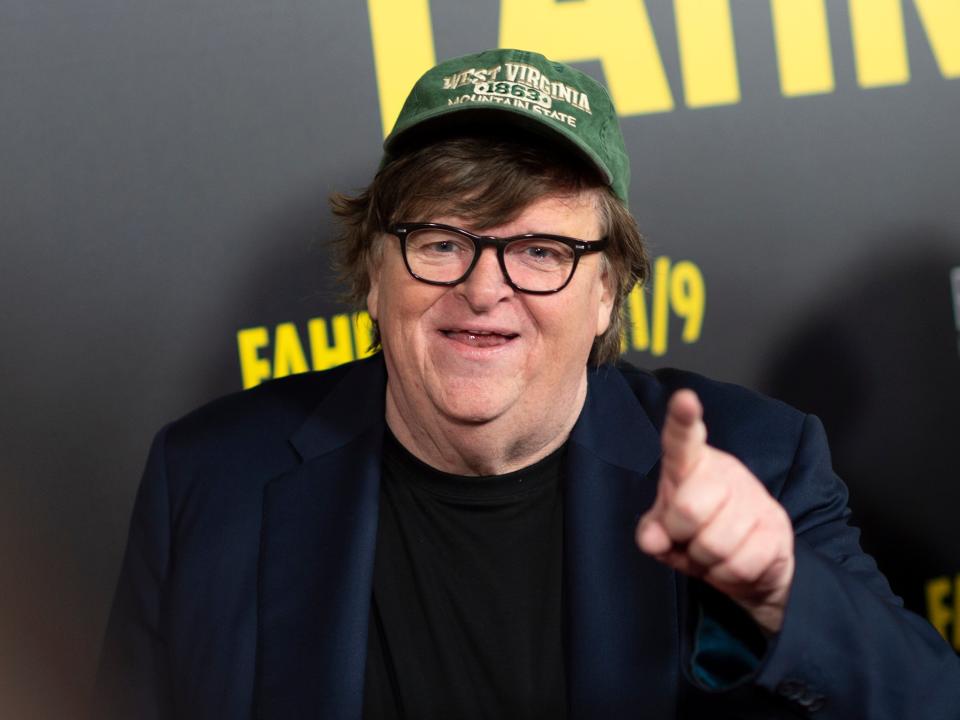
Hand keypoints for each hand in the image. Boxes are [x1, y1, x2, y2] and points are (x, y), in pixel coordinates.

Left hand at [635, 389, 794, 632]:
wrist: (752, 564)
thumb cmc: (700, 535)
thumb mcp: (666, 533)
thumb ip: (652, 531)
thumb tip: (652, 537)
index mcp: (691, 465)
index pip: (682, 439)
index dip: (683, 420)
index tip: (685, 399)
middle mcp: (724, 473)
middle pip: (688, 508)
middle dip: (682, 535)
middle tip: (690, 536)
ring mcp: (754, 498)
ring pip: (713, 544)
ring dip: (706, 560)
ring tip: (712, 551)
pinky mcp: (777, 528)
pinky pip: (739, 564)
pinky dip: (728, 575)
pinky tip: (735, 561)